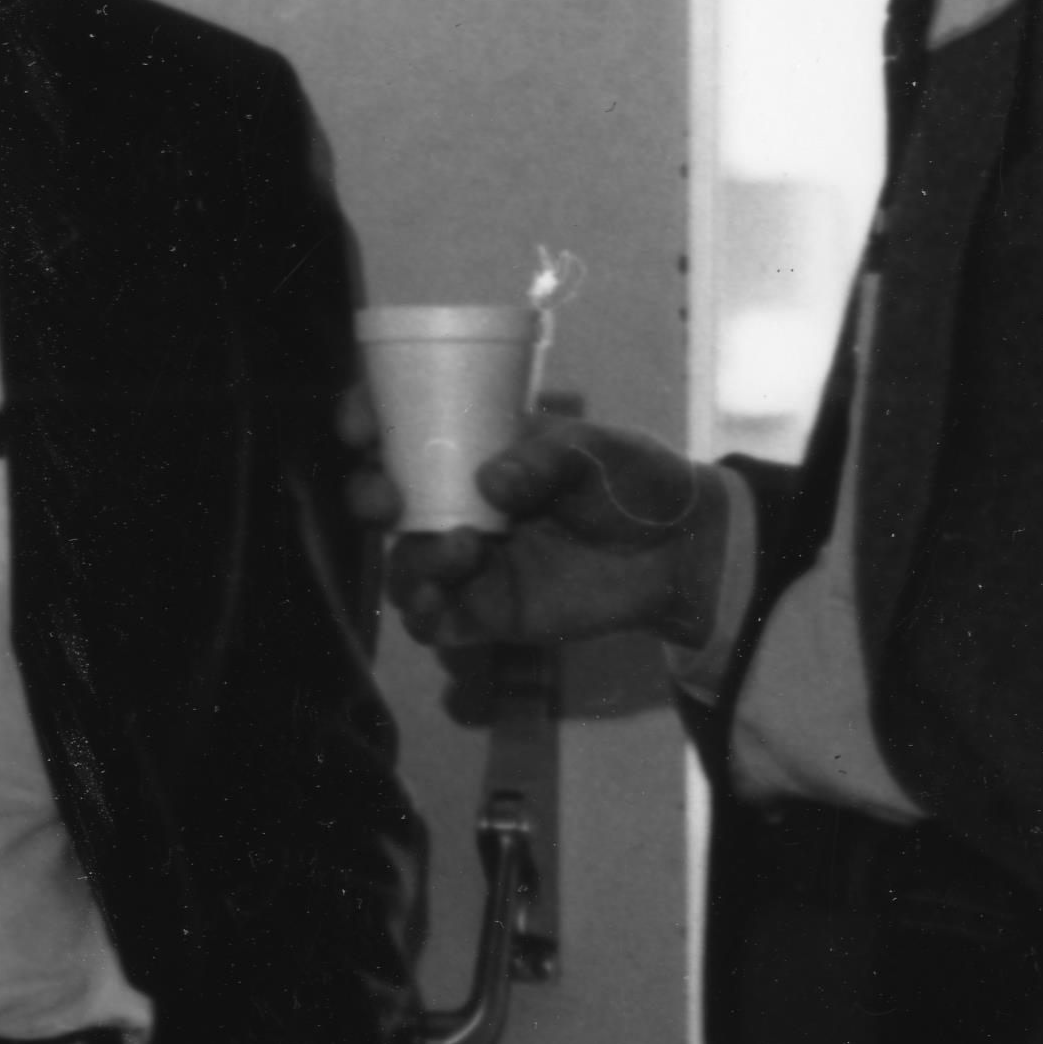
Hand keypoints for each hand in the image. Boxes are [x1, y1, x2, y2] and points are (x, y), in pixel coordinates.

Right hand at [347, 391, 727, 655]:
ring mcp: (468, 560)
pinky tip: (441, 606)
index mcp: (472, 448)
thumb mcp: (596, 451)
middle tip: (390, 500)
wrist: (681, 553)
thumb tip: (492, 482)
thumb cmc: (634, 482)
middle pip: (381, 499)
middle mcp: (456, 502)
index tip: (361, 427)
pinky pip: (433, 621)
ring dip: (411, 560)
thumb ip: (545, 461)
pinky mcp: (486, 612)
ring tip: (461, 552)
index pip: (399, 428)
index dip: (365, 422)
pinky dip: (424, 615)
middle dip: (367, 496)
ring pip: (402, 563)